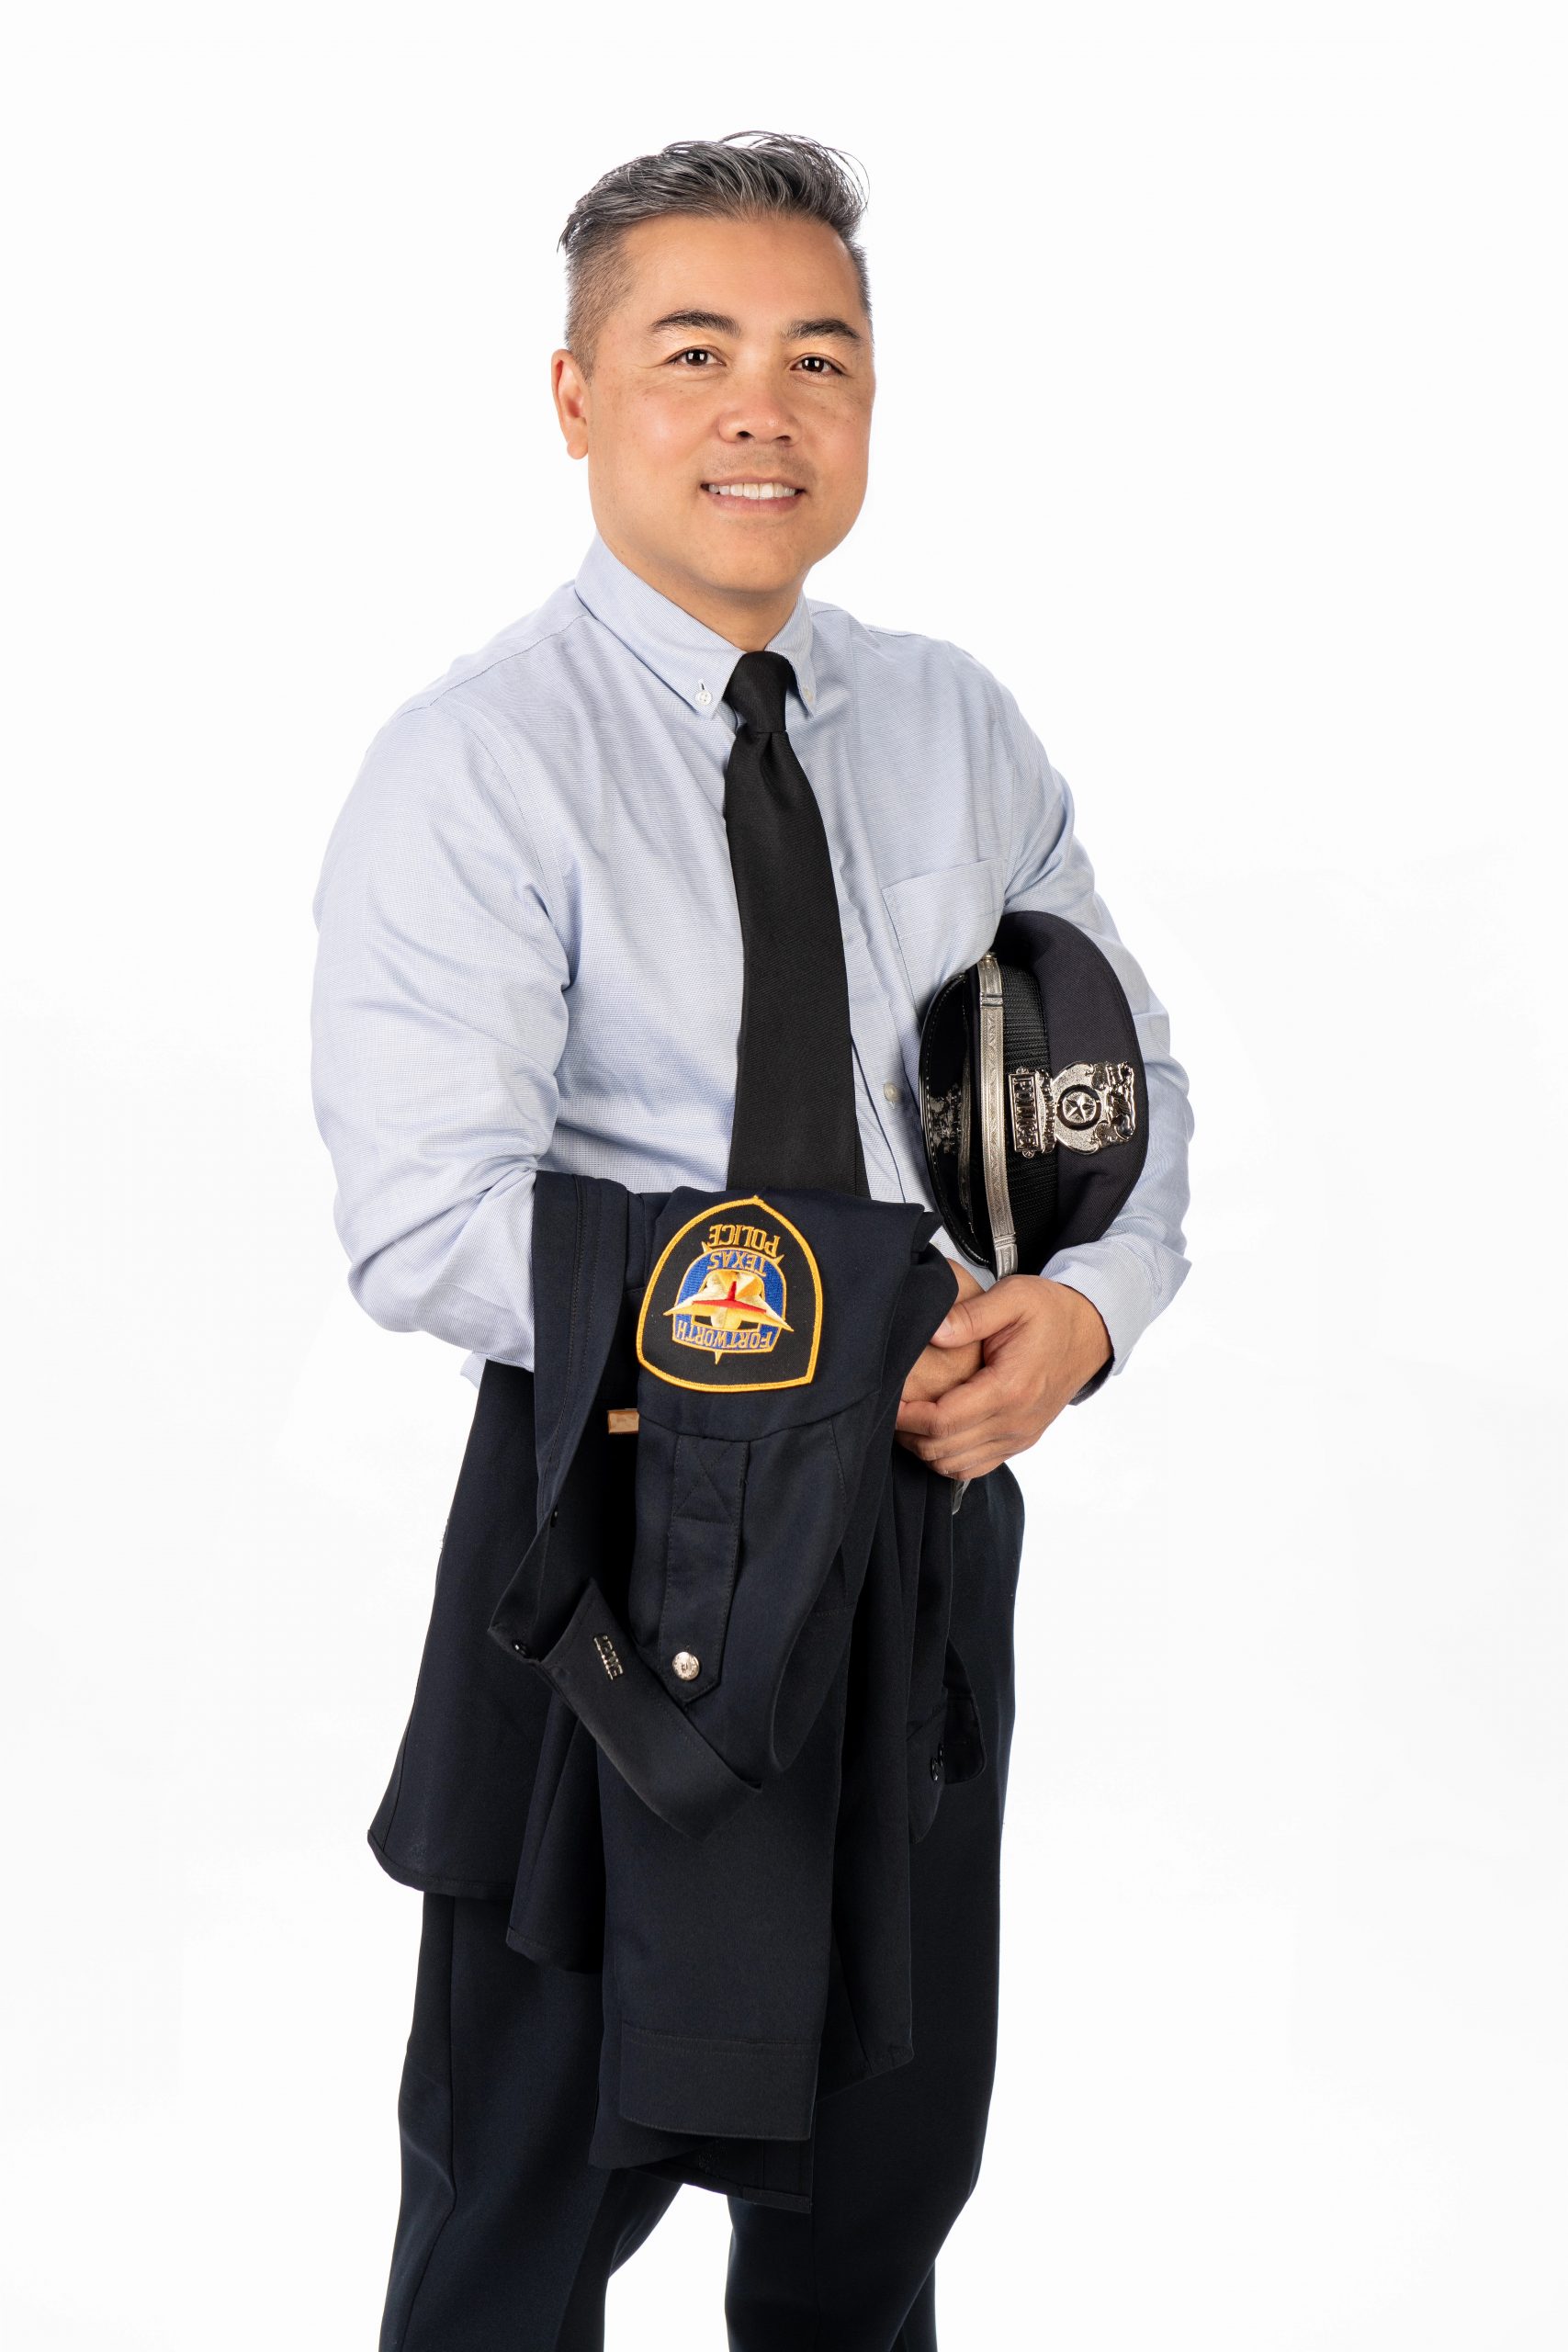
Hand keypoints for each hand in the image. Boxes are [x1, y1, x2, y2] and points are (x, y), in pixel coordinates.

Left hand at [894, 1274, 1111, 1481]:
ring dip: (924, 1449)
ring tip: (907, 1419)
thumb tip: (933, 1331)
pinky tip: (933, 1432)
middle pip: (944, 1449)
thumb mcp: (1014, 1296)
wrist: (1090, 1331)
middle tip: (889, 1408)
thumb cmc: (1051, 1311)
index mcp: (1011, 1388)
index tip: (888, 1399)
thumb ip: (971, 1315)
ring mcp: (1019, 1436)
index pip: (944, 1420)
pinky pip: (975, 1467)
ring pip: (956, 1466)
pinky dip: (947, 1458)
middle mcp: (1016, 1421)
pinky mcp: (1019, 1441)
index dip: (907, 1415)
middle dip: (908, 1434)